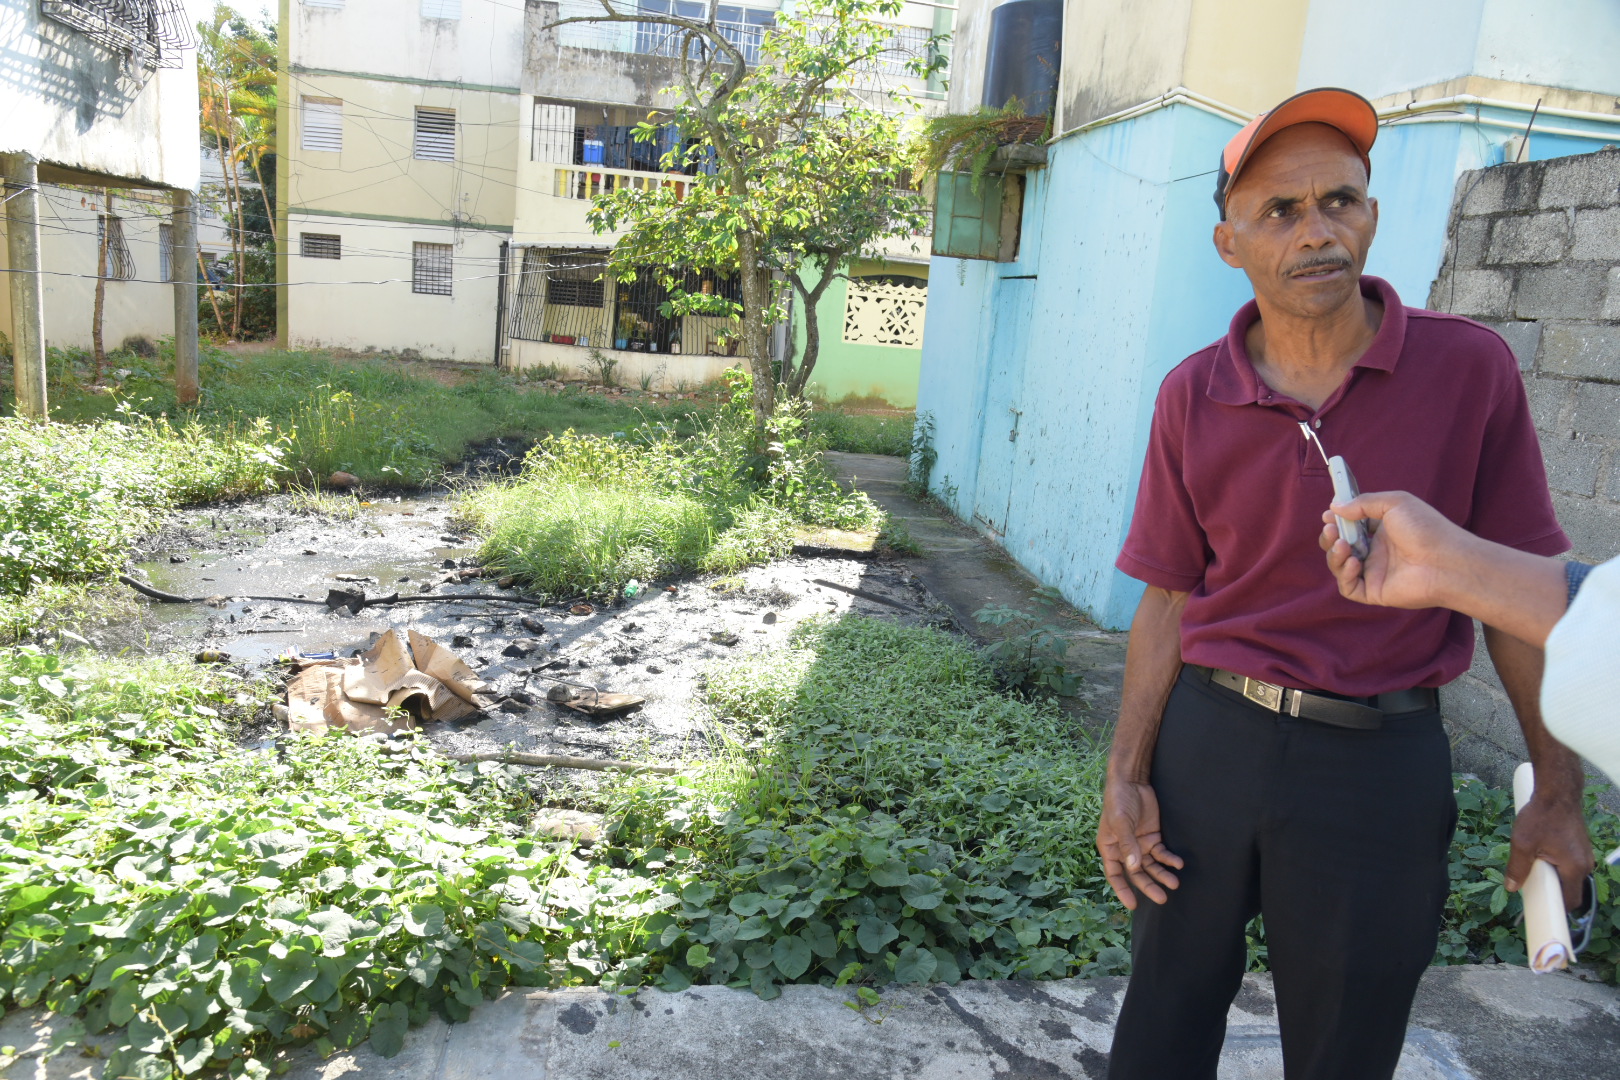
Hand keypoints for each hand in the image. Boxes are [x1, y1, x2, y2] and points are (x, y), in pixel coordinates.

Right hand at [1096, 777, 1183, 909]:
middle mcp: (1125, 849)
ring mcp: (1140, 843)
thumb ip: (1128, 844)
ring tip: (1175, 883)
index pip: (1115, 874)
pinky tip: (1178, 864)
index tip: (1133, 905)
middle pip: (1137, 873)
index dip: (1123, 890)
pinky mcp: (1153, 836)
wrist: (1132, 781)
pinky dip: (1169, 859)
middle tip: (1162, 899)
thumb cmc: (1118, 800)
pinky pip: (1162, 852)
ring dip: (1162, 874)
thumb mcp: (1120, 822)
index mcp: (1110, 848)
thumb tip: (1134, 867)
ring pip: (1151, 866)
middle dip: (1149, 886)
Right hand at [1318, 490, 1470, 609]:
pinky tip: (1353, 563)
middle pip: (1340, 545)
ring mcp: (1374, 572)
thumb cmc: (1425, 529)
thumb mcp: (1395, 503)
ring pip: (1339, 566)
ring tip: (1342, 545)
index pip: (1351, 526)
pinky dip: (1344, 575)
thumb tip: (1335, 506)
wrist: (1445, 561)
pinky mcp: (1374, 591)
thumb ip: (1363, 503)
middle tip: (1331, 529)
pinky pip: (1348, 587)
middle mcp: (1376, 551)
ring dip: (1333, 554)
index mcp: (1381, 531)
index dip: (1337, 520)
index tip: (1329, 514)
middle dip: (1330, 536)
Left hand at [1506, 794, 1594, 910]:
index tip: (1539, 911)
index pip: (1570, 901)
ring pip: (1570, 877)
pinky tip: (1541, 856)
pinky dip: (1557, 866)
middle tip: (1531, 889)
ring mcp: (1585, 855)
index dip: (1555, 909)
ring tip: (1533, 870)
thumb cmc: (1541, 816)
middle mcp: (1585, 864)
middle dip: (1552, 893)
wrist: (1558, 792)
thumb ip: (1517, 868)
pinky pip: (1570, 864)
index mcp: (1575, 869)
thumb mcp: (1523, 843)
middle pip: (1571, 890)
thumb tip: (1512, 888)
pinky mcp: (1580, 846)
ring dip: (1554, 878)